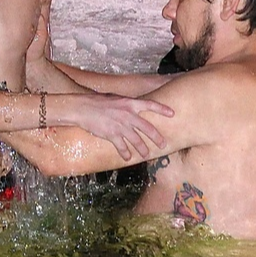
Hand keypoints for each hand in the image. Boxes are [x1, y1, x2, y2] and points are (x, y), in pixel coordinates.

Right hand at [54, 89, 173, 160]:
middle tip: (164, 144)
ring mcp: (120, 126)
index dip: (162, 109)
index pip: (150, 105)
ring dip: (142, 149)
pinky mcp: (111, 135)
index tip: (173, 113)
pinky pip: (122, 147)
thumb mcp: (116, 99)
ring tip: (146, 154)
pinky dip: (125, 153)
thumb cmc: (98, 102)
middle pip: (147, 128)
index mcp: (129, 103)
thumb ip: (127, 105)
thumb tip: (136, 108)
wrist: (82, 108)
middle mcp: (127, 115)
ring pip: (136, 140)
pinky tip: (127, 158)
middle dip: (157, 137)